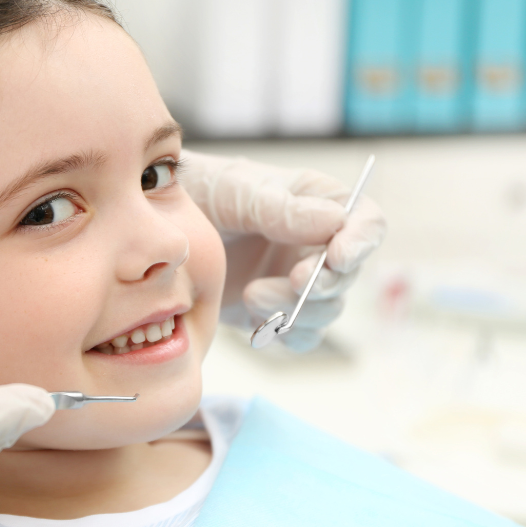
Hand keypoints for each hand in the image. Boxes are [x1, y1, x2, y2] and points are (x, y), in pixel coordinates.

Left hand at [180, 150, 385, 350]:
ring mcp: (297, 280)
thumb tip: (335, 223)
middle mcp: (317, 244)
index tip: (336, 258)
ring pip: (326, 310)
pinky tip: (258, 323)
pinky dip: (285, 334)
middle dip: (323, 283)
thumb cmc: (202, 192)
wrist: (159, 230)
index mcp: (320, 203)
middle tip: (292, 281)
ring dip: (298, 310)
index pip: (366, 223)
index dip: (360, 243)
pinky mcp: (275, 311)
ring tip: (251, 294)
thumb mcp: (237, 190)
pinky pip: (299, 335)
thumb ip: (280, 209)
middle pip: (348, 274)